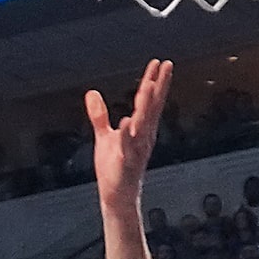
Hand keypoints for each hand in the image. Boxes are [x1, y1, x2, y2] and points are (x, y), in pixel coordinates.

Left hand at [87, 59, 173, 205]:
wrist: (117, 196)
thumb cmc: (114, 168)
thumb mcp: (104, 137)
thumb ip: (99, 115)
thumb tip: (92, 93)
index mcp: (140, 129)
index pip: (149, 101)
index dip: (153, 81)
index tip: (159, 63)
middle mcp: (143, 136)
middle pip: (152, 106)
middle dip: (159, 86)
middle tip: (166, 65)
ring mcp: (137, 149)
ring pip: (143, 123)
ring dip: (146, 105)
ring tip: (149, 86)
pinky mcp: (127, 163)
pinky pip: (128, 147)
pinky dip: (128, 135)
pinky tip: (127, 122)